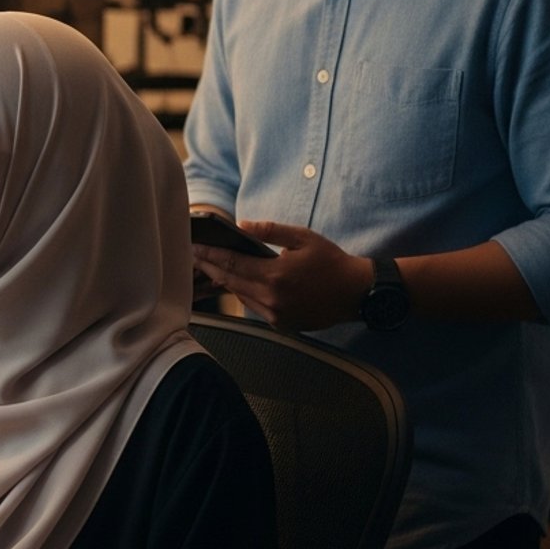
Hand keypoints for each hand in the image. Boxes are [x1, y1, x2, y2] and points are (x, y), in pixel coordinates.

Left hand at [192, 221, 371, 331]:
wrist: (356, 294)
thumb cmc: (331, 262)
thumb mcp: (303, 238)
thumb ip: (270, 230)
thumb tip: (242, 224)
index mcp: (275, 276)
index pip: (231, 264)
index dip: (209, 255)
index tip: (194, 246)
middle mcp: (271, 299)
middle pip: (229, 281)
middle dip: (209, 267)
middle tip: (193, 255)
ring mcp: (275, 315)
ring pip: (239, 295)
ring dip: (224, 281)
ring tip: (209, 266)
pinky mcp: (280, 324)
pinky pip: (254, 306)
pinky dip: (243, 293)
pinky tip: (237, 282)